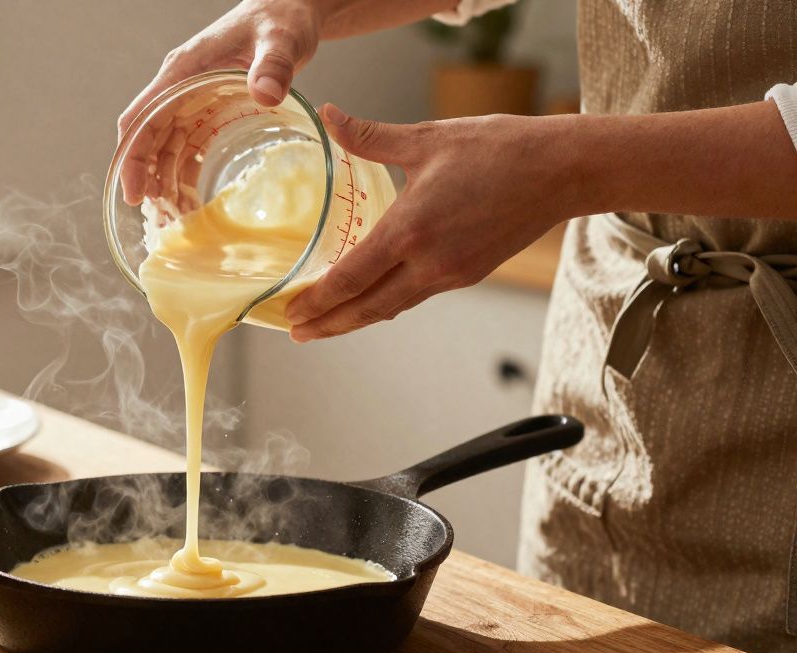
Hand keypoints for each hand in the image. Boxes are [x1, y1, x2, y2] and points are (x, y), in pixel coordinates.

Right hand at [118, 0, 325, 205]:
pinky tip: (190, 200)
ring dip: (163, 181)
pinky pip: (188, 146)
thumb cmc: (282, 17)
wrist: (292, 9)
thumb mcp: (282, 38)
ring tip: (171, 219)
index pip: (143, 115)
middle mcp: (181, 85)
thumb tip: (265, 93)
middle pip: (148, 137)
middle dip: (144, 178)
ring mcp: (193, 98)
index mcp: (185, 69)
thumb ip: (274, 64)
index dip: (133, 156)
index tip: (134, 192)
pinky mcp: (209, 109)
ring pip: (165, 146)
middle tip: (155, 220)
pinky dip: (185, 174)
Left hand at [285, 104, 575, 341]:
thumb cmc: (499, 149)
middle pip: (367, 308)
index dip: (318, 300)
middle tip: (297, 334)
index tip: (292, 312)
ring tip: (325, 325)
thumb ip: (369, 136)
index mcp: (412, 229)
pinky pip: (415, 295)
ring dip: (355, 319)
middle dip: (329, 324)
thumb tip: (329, 116)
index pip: (352, 278)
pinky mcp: (468, 273)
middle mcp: (429, 261)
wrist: (562, 170)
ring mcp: (451, 273)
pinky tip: (370, 300)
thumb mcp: (427, 138)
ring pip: (392, 306)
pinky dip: (386, 303)